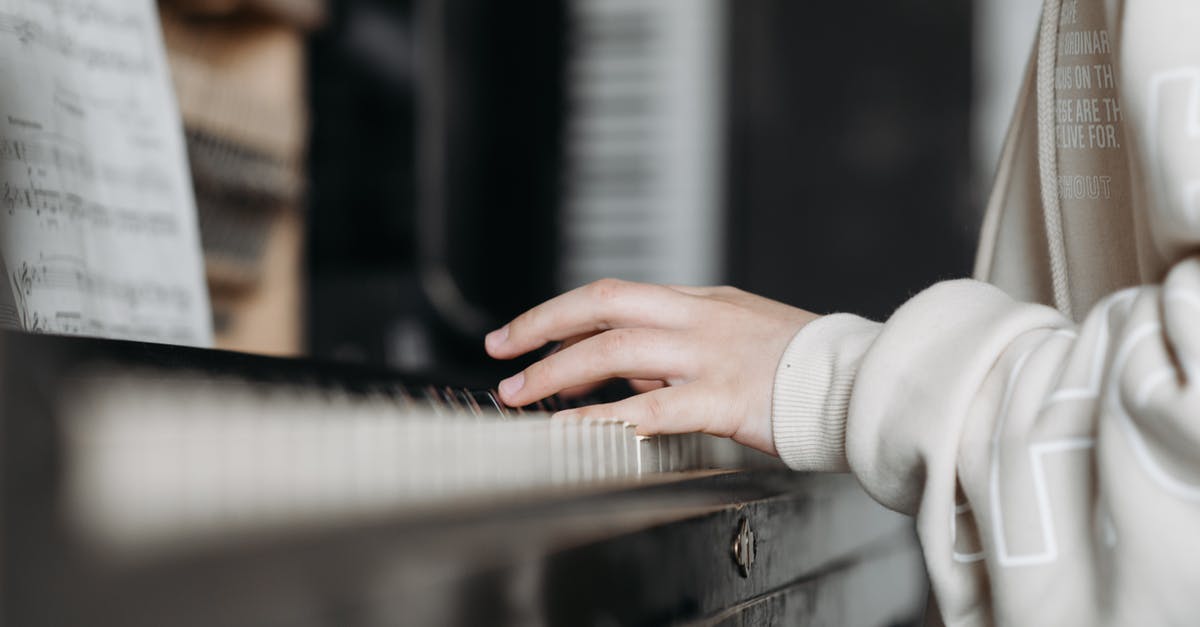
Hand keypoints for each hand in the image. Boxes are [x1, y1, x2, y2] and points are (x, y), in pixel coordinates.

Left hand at [484, 279, 818, 455]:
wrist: (862, 381)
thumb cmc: (805, 368)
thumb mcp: (740, 336)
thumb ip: (687, 345)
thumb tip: (633, 368)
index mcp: (702, 301)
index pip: (615, 294)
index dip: (562, 311)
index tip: (526, 331)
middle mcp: (699, 317)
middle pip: (602, 305)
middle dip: (541, 326)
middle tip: (501, 351)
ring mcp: (710, 354)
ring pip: (615, 349)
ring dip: (558, 371)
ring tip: (521, 394)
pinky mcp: (724, 396)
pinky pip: (651, 405)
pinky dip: (603, 416)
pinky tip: (572, 428)